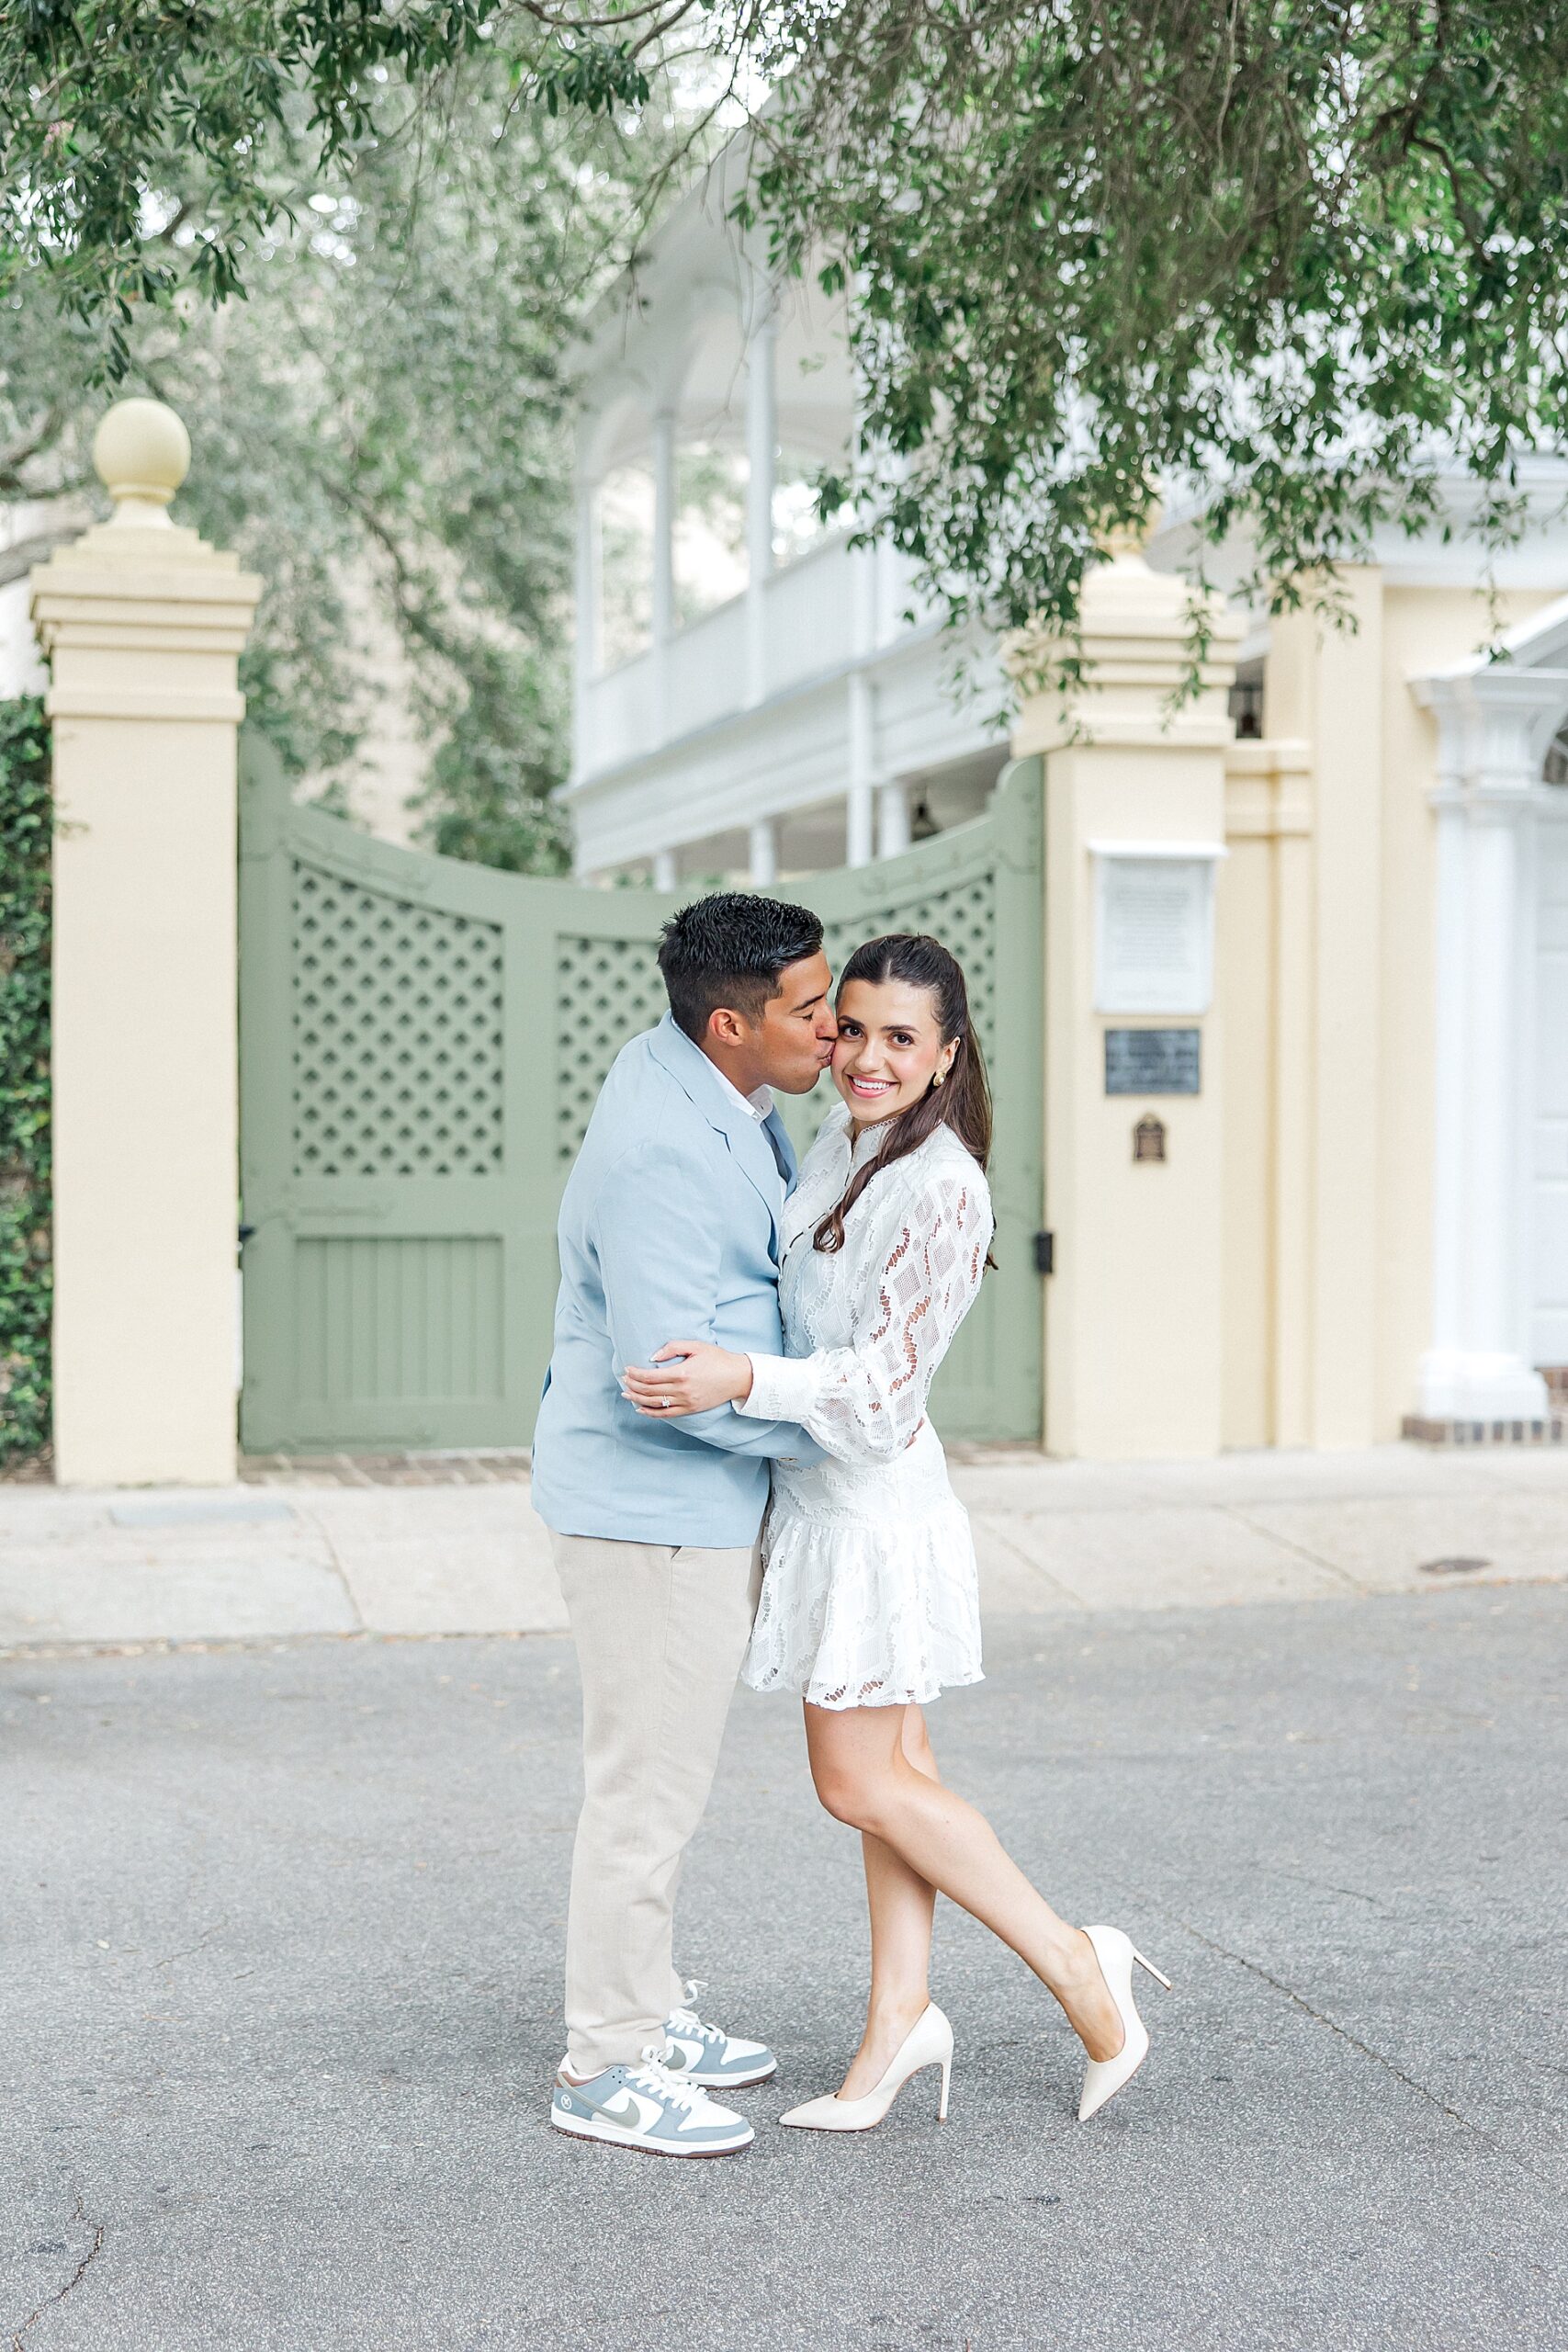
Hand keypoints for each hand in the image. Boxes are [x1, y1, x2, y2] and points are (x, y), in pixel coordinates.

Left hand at [622, 1340, 752, 1417]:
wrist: (738, 1377)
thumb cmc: (718, 1359)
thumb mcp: (696, 1346)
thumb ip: (673, 1347)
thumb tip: (652, 1357)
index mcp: (682, 1373)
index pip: (650, 1376)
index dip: (635, 1374)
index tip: (627, 1369)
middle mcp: (682, 1391)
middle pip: (649, 1391)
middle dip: (633, 1385)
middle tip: (623, 1379)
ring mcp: (686, 1402)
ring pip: (655, 1404)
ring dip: (637, 1399)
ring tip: (626, 1394)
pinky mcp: (690, 1410)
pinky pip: (666, 1414)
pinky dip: (651, 1413)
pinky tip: (641, 1408)